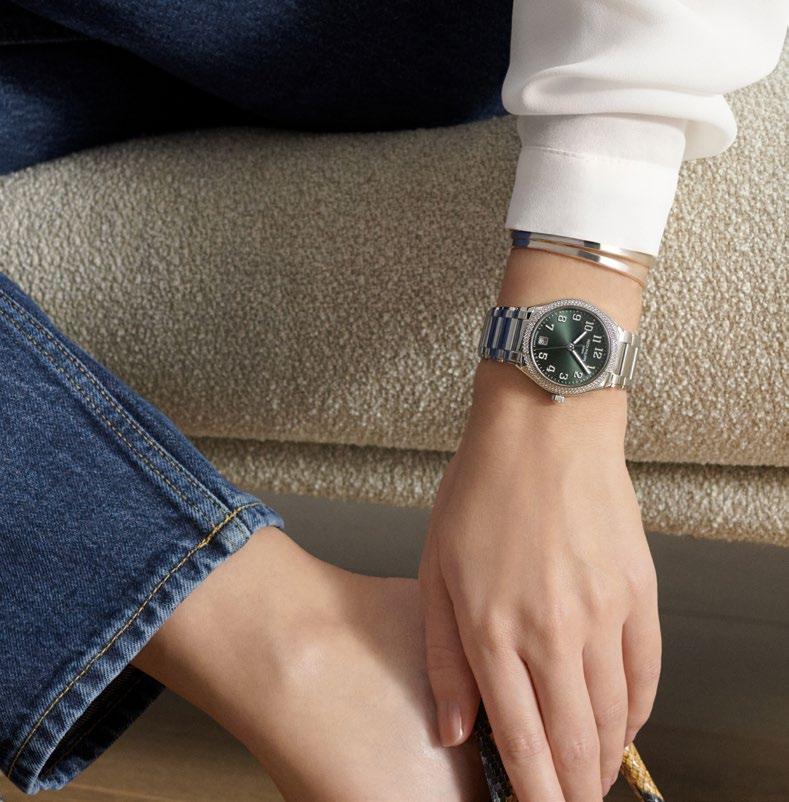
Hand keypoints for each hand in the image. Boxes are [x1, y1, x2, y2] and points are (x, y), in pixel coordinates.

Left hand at [418, 362, 660, 800]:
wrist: (544, 430)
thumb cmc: (482, 491)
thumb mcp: (436, 570)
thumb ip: (443, 657)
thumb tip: (452, 729)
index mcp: (493, 629)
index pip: (521, 742)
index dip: (533, 793)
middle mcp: (553, 633)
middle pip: (573, 742)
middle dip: (573, 790)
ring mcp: (603, 614)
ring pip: (613, 716)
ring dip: (604, 758)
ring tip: (592, 776)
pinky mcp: (638, 592)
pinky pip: (645, 672)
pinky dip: (637, 711)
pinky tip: (623, 724)